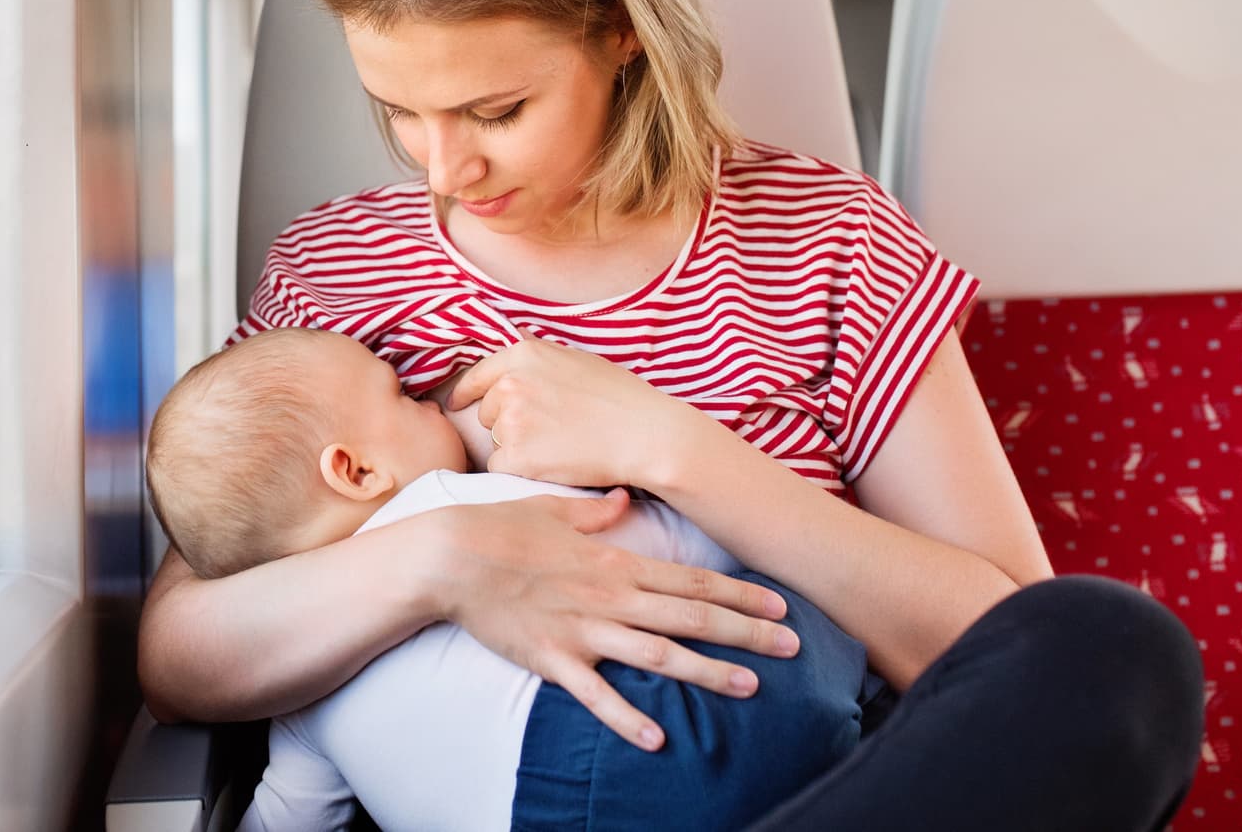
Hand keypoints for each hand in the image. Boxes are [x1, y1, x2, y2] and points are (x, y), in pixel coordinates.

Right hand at [429, 490, 798, 751]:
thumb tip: (623, 501)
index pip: (691, 579)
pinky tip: (658, 739)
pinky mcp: (552, 659)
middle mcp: (610, 597)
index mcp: (615, 562)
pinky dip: (627, 718)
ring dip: (707, 671)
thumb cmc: (498, 528)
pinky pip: (596, 694)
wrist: (448, 557)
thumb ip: (596, 511)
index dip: (740, 594)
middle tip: (793, 647)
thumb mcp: (553, 507)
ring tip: (751, 688)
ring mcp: (583, 630)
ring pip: (658, 654)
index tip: (780, 606)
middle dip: (746, 633)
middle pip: (690, 617)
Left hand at [447, 333, 722, 490]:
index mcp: (524, 355)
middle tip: (549, 430)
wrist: (644, 434)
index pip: (477, 376)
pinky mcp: (516, 457)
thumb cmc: (620, 398)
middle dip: (507, 423)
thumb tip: (513, 354)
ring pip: (496, 442)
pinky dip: (521, 471)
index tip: (457, 404)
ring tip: (558, 445)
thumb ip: (538, 359)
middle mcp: (510, 384)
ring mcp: (511, 421)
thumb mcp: (576, 359)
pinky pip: (502, 468)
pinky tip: (552, 464)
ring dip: (517, 447)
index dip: (466, 393)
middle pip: (487, 413)